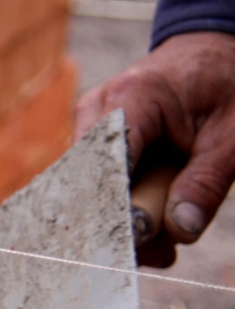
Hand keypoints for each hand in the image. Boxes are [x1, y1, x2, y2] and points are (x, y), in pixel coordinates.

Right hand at [74, 31, 234, 266]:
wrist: (209, 53)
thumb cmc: (226, 86)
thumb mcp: (234, 135)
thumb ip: (207, 182)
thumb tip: (179, 231)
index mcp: (131, 97)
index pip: (105, 162)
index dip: (112, 207)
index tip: (130, 247)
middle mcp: (97, 110)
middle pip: (90, 183)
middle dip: (121, 223)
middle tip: (162, 255)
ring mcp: (89, 125)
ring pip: (90, 190)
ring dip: (125, 220)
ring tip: (165, 243)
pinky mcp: (92, 142)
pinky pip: (98, 185)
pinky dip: (124, 208)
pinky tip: (153, 223)